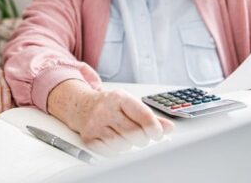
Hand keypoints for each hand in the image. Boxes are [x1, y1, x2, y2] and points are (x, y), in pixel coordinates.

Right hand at [48, 80, 173, 154]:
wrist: (81, 106)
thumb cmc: (109, 105)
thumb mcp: (129, 104)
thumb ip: (150, 116)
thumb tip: (169, 127)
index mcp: (119, 98)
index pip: (144, 116)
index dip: (155, 129)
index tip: (157, 133)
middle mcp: (105, 110)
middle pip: (135, 133)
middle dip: (143, 138)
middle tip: (141, 136)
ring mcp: (95, 125)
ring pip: (123, 144)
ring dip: (129, 144)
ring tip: (126, 136)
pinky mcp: (89, 139)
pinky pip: (111, 152)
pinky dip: (117, 150)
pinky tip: (115, 140)